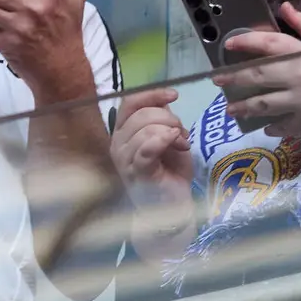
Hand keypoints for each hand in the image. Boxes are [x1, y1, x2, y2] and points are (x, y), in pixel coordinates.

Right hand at [109, 87, 191, 209]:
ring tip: (182, 145)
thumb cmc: (169, 172)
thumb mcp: (168, 138)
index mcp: (123, 131)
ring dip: (171, 132)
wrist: (172, 207)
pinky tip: (176, 143)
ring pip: (146, 129)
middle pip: (141, 114)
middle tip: (182, 134)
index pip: (130, 102)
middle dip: (168, 118)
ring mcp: (125, 159)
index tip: (174, 95)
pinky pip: (146, 149)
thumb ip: (162, 118)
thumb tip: (163, 99)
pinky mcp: (138, 172)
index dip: (152, 94)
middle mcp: (118, 143)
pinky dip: (163, 140)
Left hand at [215, 2, 300, 137]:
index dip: (244, 42)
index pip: (265, 45)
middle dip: (233, 79)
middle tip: (217, 81)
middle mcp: (296, 77)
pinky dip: (274, 127)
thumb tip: (285, 9)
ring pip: (264, 105)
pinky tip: (267, 128)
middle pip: (256, 78)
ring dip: (245, 108)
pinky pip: (285, 126)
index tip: (227, 44)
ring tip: (232, 110)